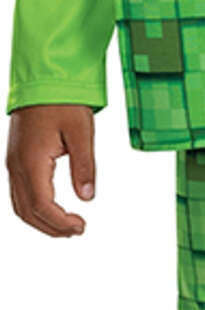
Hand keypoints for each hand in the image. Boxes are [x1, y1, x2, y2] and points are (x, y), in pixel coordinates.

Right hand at [6, 104, 96, 234]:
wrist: (42, 79)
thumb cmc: (62, 100)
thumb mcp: (81, 132)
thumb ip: (84, 166)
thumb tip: (87, 197)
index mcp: (31, 161)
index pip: (42, 205)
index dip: (61, 222)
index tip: (81, 226)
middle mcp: (17, 165)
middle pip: (27, 211)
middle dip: (51, 227)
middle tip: (77, 230)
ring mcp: (13, 162)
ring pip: (19, 205)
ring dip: (41, 221)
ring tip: (66, 225)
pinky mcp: (15, 158)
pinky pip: (18, 193)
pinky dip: (33, 208)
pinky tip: (51, 209)